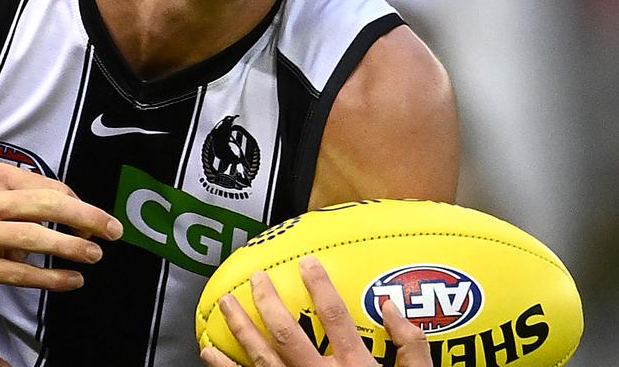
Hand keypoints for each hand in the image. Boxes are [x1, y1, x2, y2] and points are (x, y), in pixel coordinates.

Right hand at [0, 162, 122, 291]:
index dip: (77, 202)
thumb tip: (68, 208)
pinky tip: (71, 280)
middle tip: (114, 230)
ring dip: (70, 248)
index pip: (47, 187)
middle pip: (44, 207)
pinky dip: (49, 278)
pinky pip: (17, 274)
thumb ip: (23, 191)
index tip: (95, 217)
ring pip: (33, 240)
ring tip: (95, 255)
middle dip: (85, 218)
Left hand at [200, 256, 430, 366]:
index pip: (335, 318)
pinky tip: (208, 352)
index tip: (307, 263)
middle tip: (256, 279)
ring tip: (225, 303)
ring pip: (261, 357)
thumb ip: (410, 348)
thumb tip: (391, 307)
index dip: (321, 287)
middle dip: (267, 301)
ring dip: (240, 328)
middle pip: (287, 333)